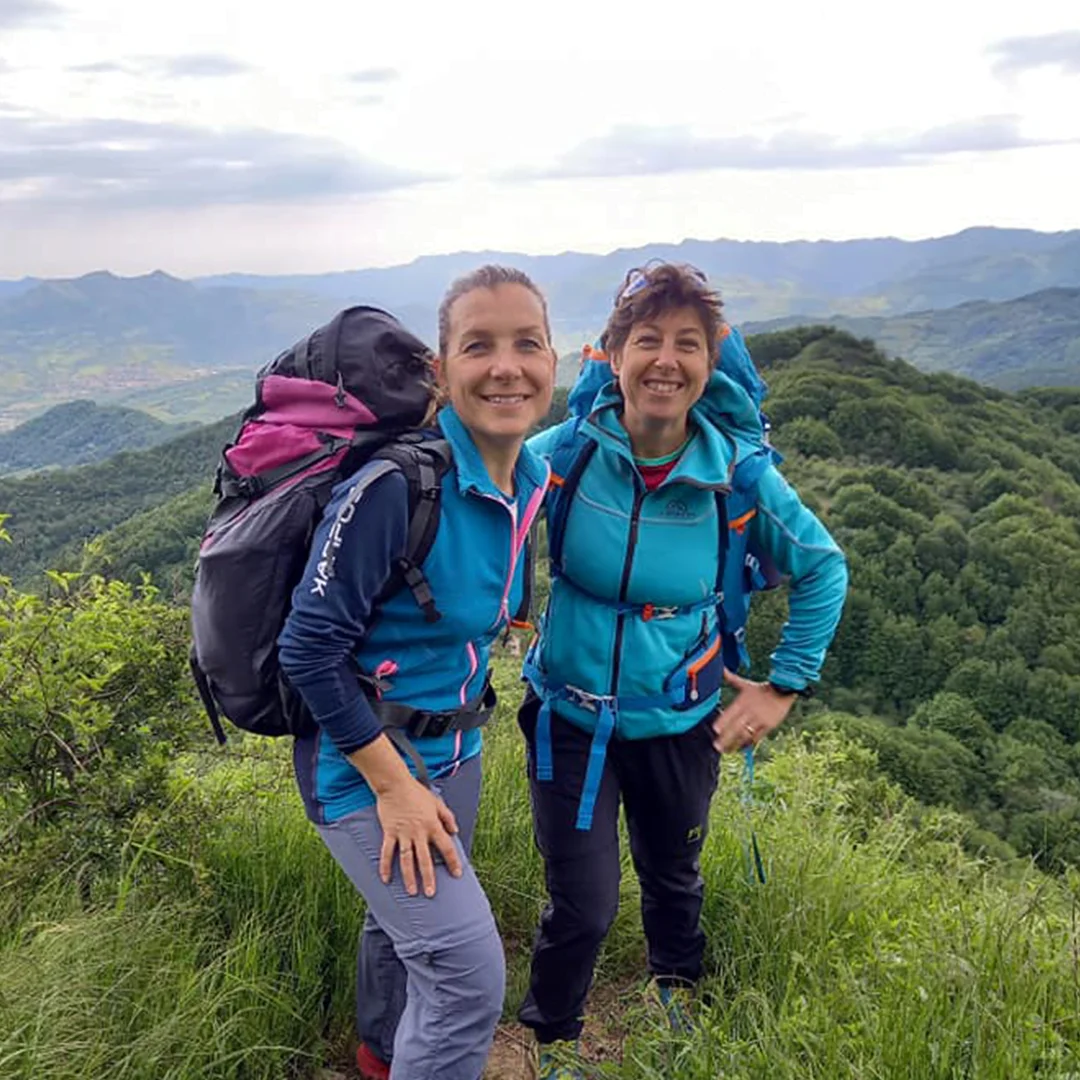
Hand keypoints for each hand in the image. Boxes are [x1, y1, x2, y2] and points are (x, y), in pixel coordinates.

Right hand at [376, 777, 462, 897]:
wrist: (395, 784)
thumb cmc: (417, 792)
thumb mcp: (437, 802)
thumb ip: (447, 817)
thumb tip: (455, 832)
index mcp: (433, 825)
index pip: (446, 847)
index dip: (453, 861)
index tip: (457, 874)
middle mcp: (419, 832)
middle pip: (425, 859)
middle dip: (429, 877)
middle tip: (431, 893)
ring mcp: (403, 834)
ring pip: (407, 859)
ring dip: (409, 877)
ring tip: (412, 891)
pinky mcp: (389, 832)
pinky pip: (387, 852)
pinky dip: (385, 865)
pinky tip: (386, 879)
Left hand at [711, 669, 796, 753]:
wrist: (784, 690)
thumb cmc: (762, 689)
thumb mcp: (746, 684)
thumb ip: (731, 678)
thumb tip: (720, 668)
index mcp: (743, 701)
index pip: (731, 713)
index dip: (723, 722)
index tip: (715, 730)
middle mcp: (751, 711)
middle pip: (736, 727)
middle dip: (726, 738)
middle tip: (717, 747)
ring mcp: (760, 720)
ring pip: (746, 734)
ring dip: (735, 744)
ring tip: (727, 751)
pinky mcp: (768, 726)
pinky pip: (757, 737)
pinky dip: (748, 744)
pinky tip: (740, 748)